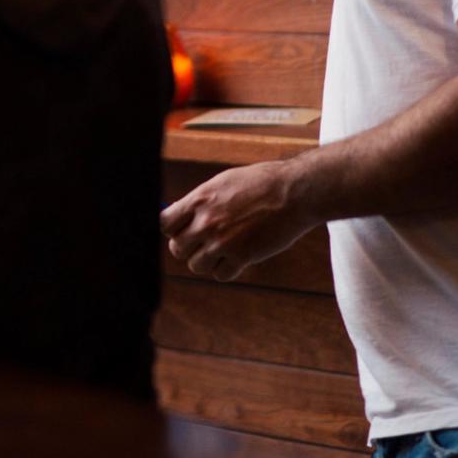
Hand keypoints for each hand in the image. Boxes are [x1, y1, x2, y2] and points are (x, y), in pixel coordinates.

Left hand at [161, 161, 312, 281]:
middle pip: (177, 248)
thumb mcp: (223, 183)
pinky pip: (220, 275)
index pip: (164, 223)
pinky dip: (227, 270)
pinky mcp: (242, 257)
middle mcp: (206, 221)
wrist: (293, 192)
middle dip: (189, 247)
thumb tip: (181, 217)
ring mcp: (223, 241)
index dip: (172, 230)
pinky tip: (238, 256)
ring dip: (208, 261)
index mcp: (199, 199)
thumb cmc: (261, 184)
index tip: (182, 230)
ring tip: (224, 248)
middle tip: (206, 241)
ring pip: (196, 265)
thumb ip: (200, 202)